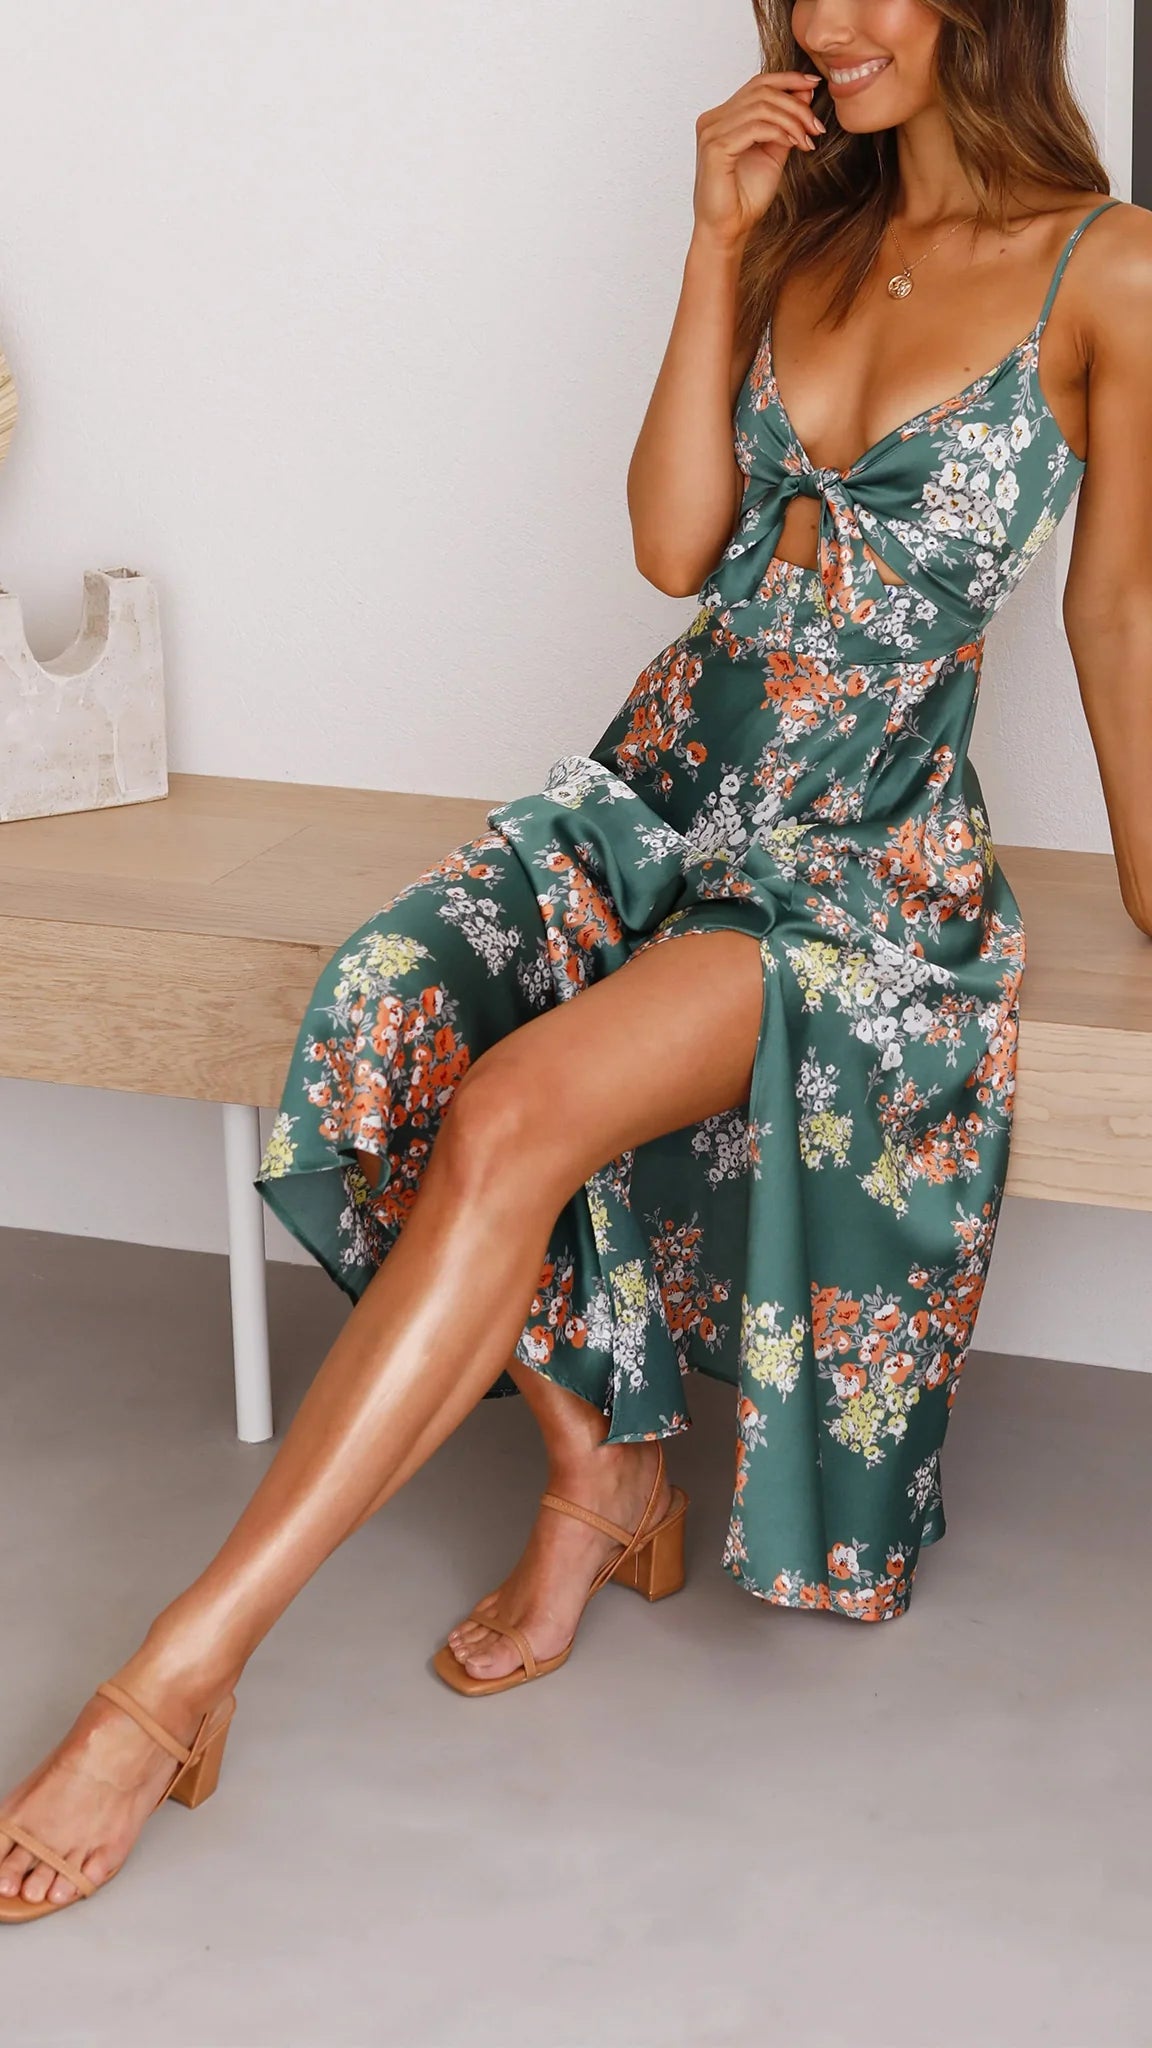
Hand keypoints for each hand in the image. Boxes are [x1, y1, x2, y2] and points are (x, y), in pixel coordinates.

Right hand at [693, 69, 824, 250]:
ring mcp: (711, 132)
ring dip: (792, 120)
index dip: (788, 79)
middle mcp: (713, 120)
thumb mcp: (773, 153)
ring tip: (807, 139)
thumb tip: (805, 92)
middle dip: (796, 105)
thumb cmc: (746, 197)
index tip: (815, 84)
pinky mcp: (715, 148)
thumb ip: (785, 124)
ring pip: (761, 107)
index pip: (757, 83)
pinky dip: (780, 132)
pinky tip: (793, 144)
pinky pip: (755, 127)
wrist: (729, 230)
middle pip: (762, 91)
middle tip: (816, 126)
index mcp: (723, 117)